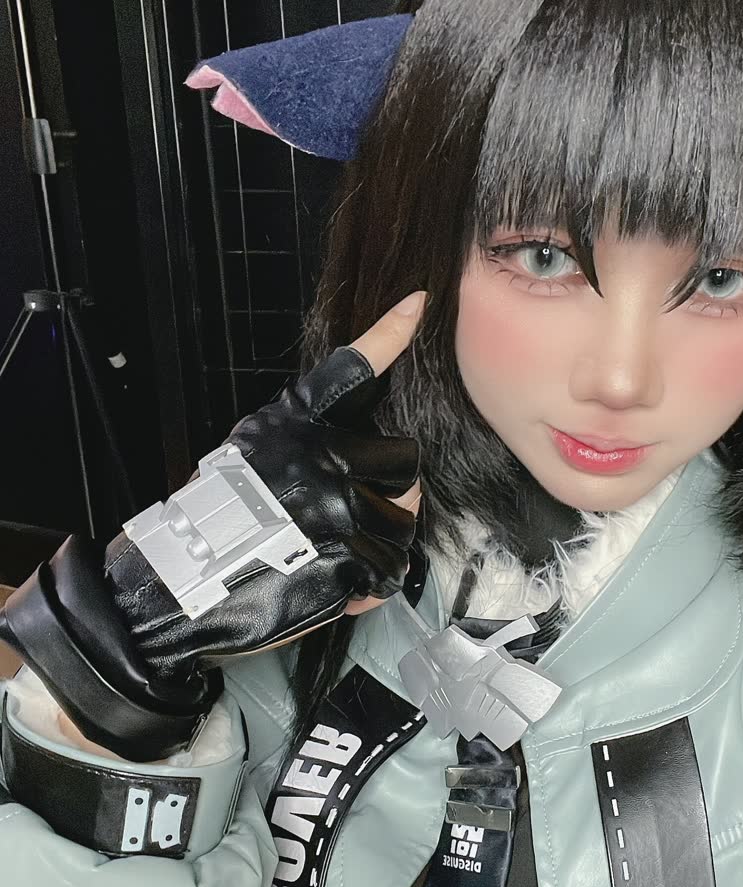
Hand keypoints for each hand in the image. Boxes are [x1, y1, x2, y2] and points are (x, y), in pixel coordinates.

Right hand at [0, 294, 425, 759]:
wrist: (180, 582)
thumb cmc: (213, 516)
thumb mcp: (252, 448)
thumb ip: (305, 436)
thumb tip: (360, 445)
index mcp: (298, 424)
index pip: (353, 368)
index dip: (389, 334)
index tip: (418, 303)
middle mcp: (325, 459)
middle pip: (404, 464)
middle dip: (392, 490)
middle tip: (356, 512)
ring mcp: (340, 513)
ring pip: (404, 523)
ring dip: (382, 543)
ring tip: (338, 553)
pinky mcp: (347, 565)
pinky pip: (390, 570)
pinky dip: (372, 583)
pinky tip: (339, 583)